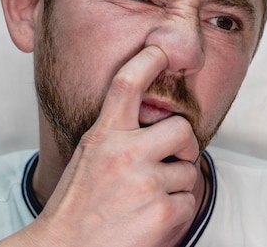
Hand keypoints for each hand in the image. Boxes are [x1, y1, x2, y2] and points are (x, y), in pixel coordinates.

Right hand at [0, 46, 200, 246]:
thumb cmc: (77, 205)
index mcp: (103, 135)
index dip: (147, 60)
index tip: (160, 49)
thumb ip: (115, 135)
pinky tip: (153, 218)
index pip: (126, 84)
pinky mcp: (160, 211)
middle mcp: (124, 152)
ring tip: (149, 199)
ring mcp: (144, 181)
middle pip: (181, 129)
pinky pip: (189, 201)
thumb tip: (149, 121)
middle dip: (185, 145)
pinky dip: (178, 211)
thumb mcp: (89, 157)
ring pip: (189, 171)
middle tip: (175, 158)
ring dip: (177, 186)